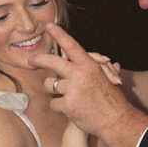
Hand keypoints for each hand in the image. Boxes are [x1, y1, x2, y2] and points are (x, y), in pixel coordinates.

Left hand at [31, 24, 147, 146]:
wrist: (116, 120)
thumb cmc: (110, 98)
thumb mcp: (104, 77)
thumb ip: (86, 66)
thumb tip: (68, 53)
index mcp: (89, 65)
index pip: (72, 46)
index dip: (60, 35)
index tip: (49, 26)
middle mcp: (80, 75)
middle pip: (52, 62)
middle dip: (39, 59)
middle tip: (31, 59)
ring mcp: (73, 90)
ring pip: (49, 84)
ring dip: (52, 89)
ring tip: (63, 94)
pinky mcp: (68, 105)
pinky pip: (53, 103)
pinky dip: (59, 107)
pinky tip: (69, 109)